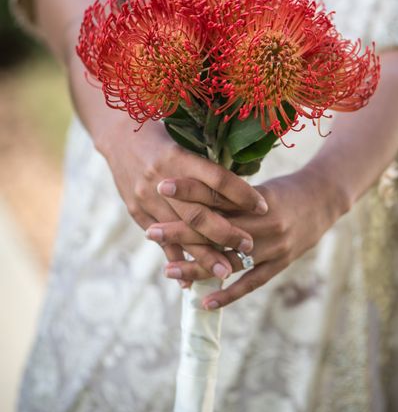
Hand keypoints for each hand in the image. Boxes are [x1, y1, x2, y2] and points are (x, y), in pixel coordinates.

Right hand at [96, 115, 267, 280]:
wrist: (119, 134)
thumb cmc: (165, 133)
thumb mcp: (188, 139)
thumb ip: (210, 163)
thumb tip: (245, 186)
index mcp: (179, 156)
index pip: (217, 179)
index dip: (242, 194)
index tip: (263, 206)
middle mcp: (162, 179)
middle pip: (198, 212)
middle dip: (225, 233)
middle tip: (249, 246)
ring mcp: (146, 197)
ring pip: (179, 231)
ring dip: (202, 254)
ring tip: (224, 272)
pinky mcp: (136, 209)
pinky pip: (158, 240)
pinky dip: (175, 258)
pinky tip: (189, 278)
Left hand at [151, 166, 345, 307]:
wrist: (325, 198)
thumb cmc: (285, 187)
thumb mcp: (257, 185)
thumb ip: (228, 193)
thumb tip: (190, 191)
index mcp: (255, 198)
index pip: (216, 194)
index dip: (188, 191)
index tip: (161, 187)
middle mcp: (263, 223)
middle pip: (216, 229)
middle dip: (182, 231)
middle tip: (151, 231)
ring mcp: (273, 246)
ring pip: (229, 259)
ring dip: (197, 266)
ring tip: (168, 269)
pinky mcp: (281, 264)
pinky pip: (251, 282)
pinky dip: (228, 293)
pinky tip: (205, 302)